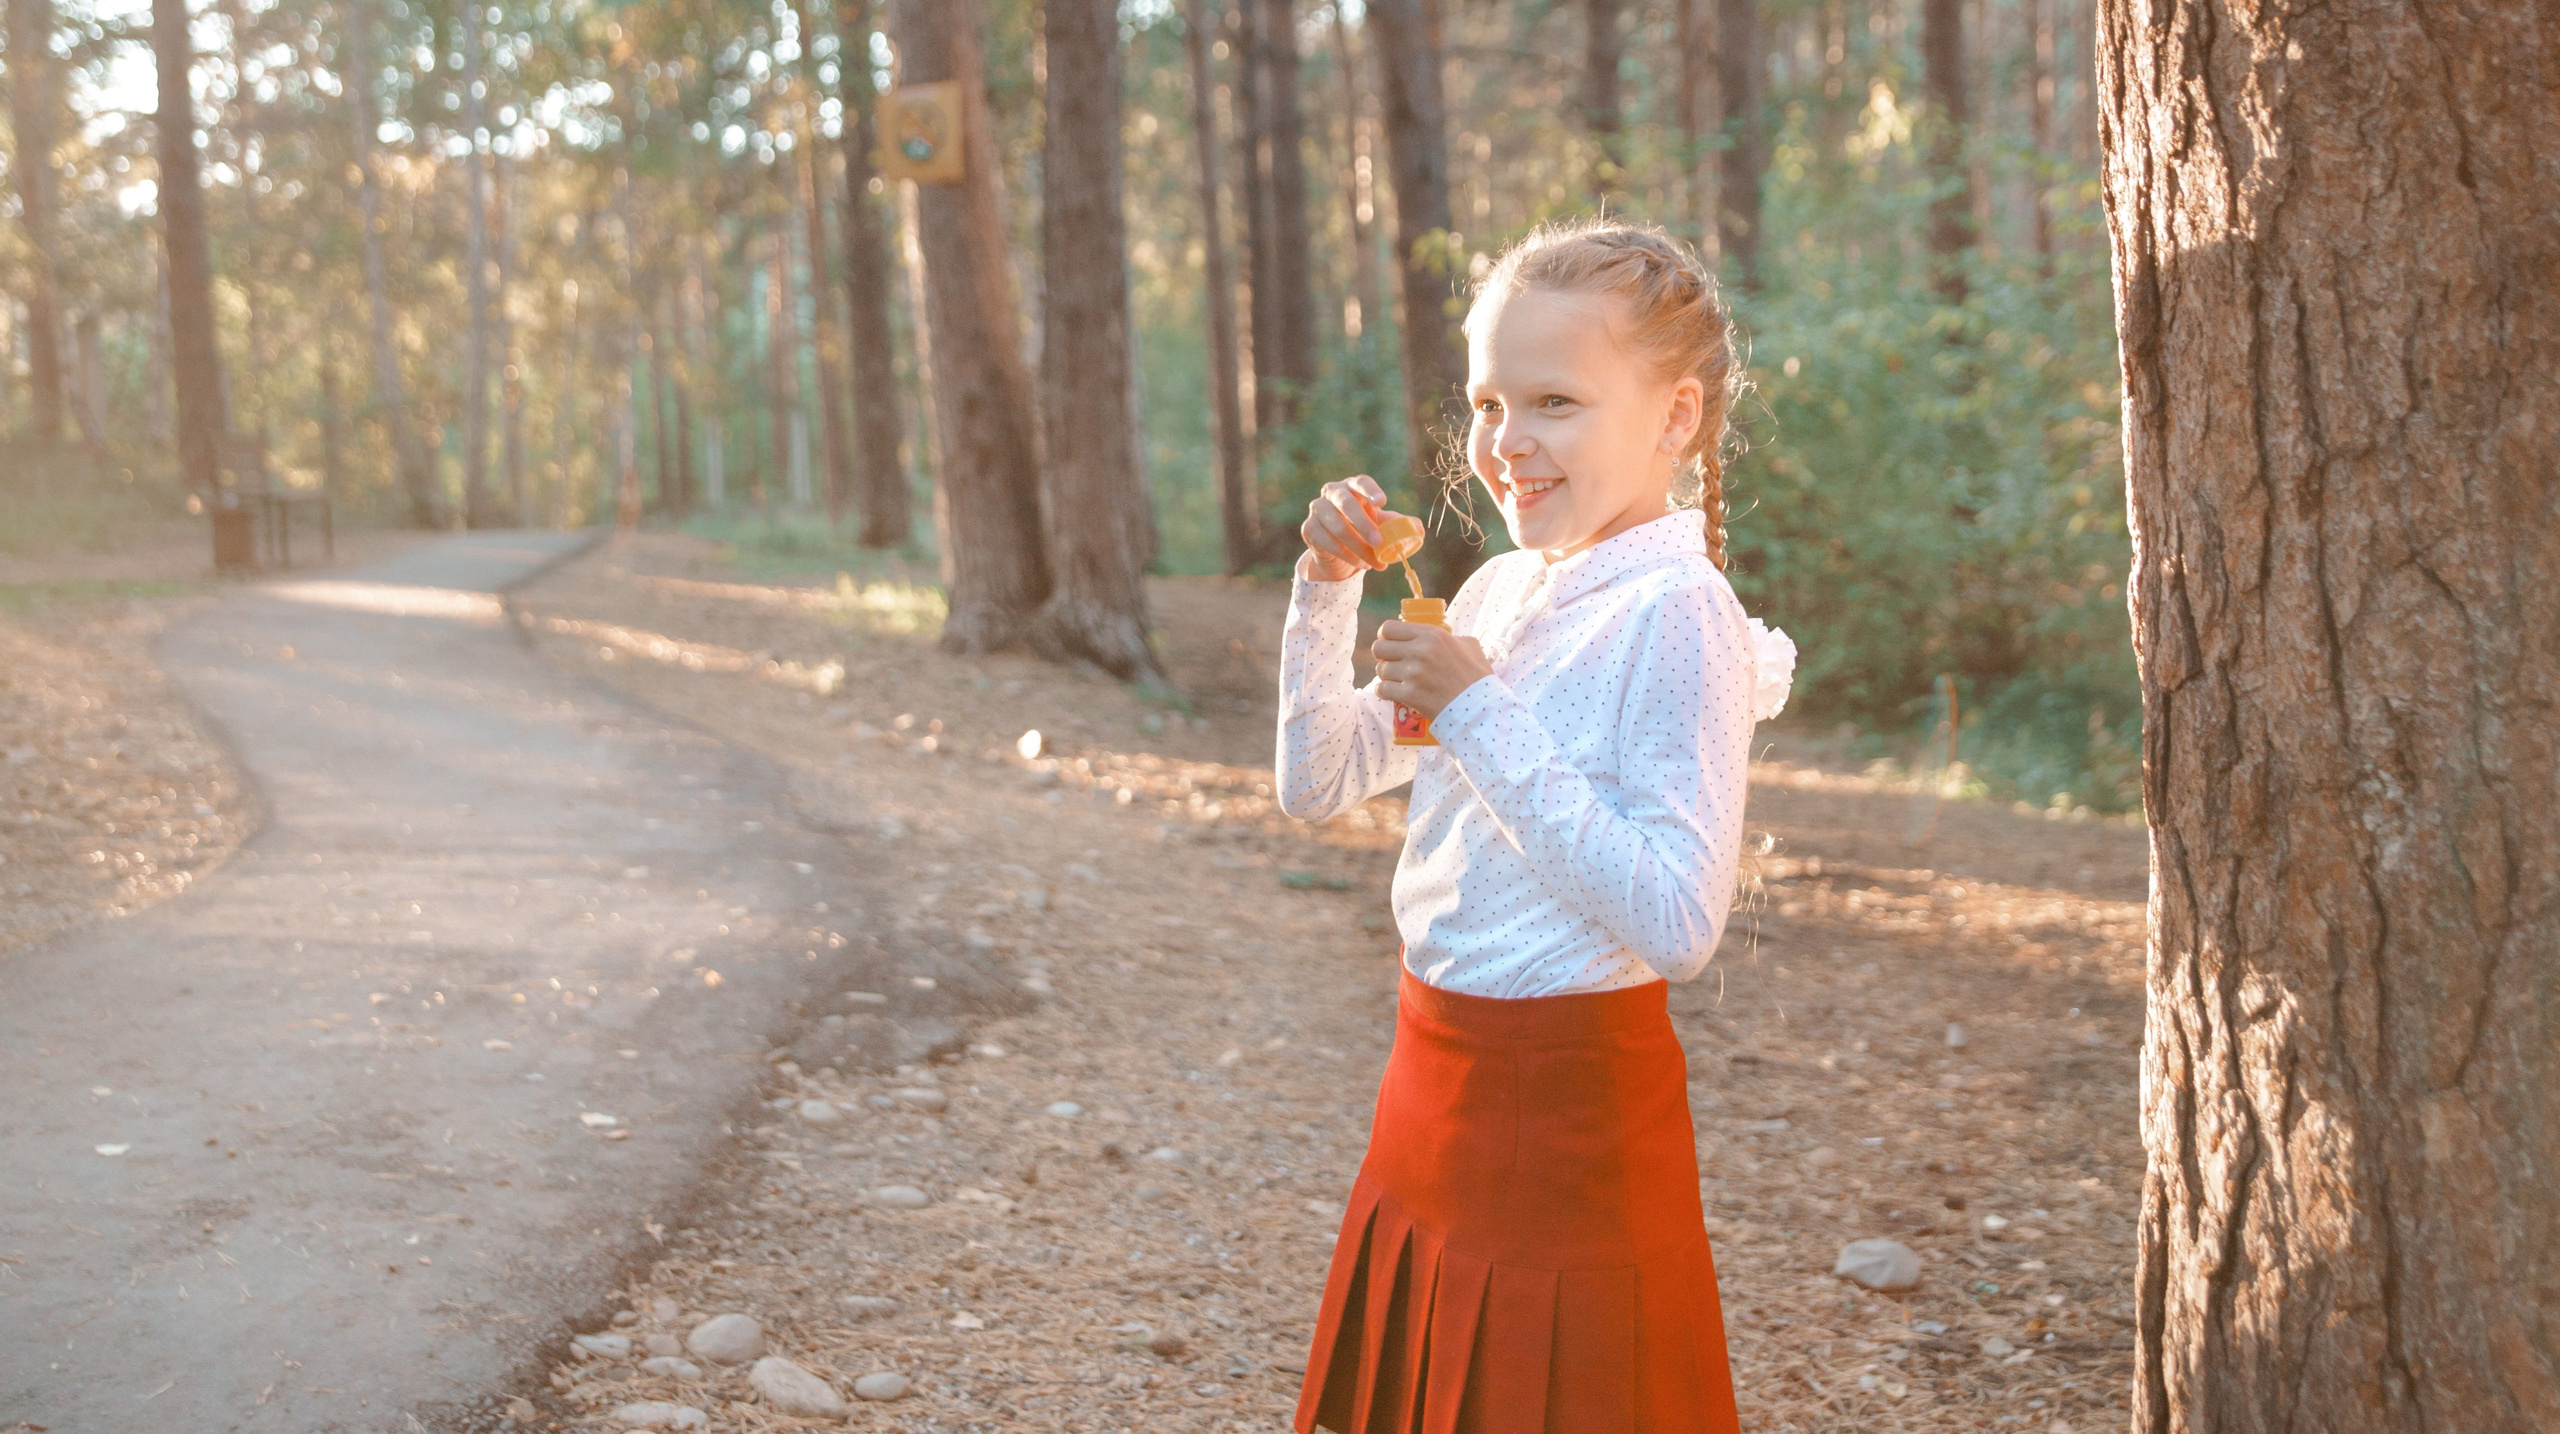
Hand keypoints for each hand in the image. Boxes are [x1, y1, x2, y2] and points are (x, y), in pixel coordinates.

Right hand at [1300, 474, 1394, 582]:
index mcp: (1353, 487)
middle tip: (1379, 543)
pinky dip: (1346, 555)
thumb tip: (1419, 531)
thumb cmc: (1363, 530)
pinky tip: (1359, 564)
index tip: (1382, 502)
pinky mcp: (1309, 528)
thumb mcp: (1382, 526)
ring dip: (1358, 548)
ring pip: (1337, 527)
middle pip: (1346, 503)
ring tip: (1374, 563)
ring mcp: (1317, 509)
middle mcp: (1333, 493)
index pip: (1361, 482)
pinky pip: (1327, 542)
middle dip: (1364, 524)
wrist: (1337, 549)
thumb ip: (1399, 526)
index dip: (1370, 490)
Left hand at [1372, 623, 1492, 718]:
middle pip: (1379, 647)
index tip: (1389, 643)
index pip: (1389, 628)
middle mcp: (1419, 650)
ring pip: (1381, 669)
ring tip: (1399, 680)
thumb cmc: (1478, 678)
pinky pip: (1382, 689)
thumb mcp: (1470, 646)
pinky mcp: (1409, 695)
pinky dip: (1384, 692)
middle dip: (1383, 656)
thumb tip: (1441, 639)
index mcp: (1432, 635)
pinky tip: (1393, 693)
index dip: (1385, 636)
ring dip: (1387, 676)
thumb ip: (1452, 638)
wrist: (1481, 708)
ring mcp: (1413, 673)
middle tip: (1393, 663)